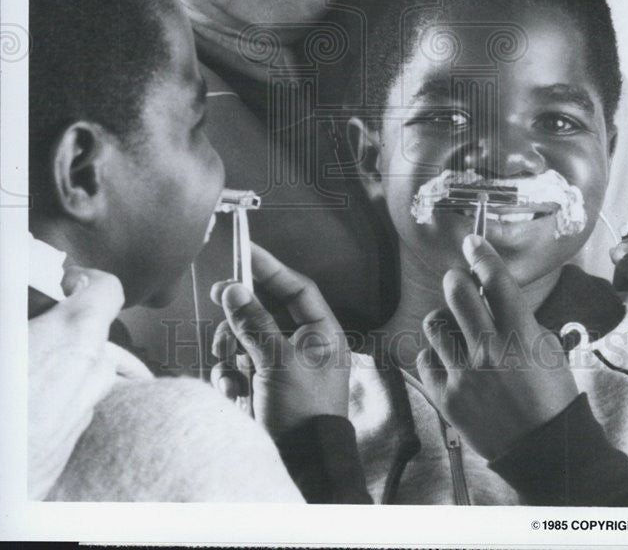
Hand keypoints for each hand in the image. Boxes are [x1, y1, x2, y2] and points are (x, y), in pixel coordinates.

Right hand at [28, 266, 147, 498]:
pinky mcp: (68, 448)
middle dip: (68, 329)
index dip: (87, 280)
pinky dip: (59, 399)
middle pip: (96, 336)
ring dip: (67, 366)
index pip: (108, 290)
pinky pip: (75, 409)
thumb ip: (17, 304)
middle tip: (35, 327)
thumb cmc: (1, 405)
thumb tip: (19, 277)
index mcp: (74, 336)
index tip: (67, 282)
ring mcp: (83, 412)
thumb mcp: (6, 334)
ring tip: (30, 366)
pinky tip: (28, 402)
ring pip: (88, 375)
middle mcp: (90, 372)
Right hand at [210, 242, 349, 436]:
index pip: (297, 288)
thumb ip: (255, 323)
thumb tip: (233, 289)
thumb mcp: (279, 362)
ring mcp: (280, 367)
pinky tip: (233, 393)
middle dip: (242, 314)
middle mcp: (303, 346)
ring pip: (246, 337)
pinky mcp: (260, 387)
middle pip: (265, 310)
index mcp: (321, 333)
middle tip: (219, 299)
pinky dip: (229, 377)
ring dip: (231, 349)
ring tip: (231, 366)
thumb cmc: (303, 410)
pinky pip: (236, 367)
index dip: (271, 268)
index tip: (244, 250)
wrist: (301, 464)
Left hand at [416, 234, 578, 461]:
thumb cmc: (551, 398)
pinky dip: (435, 356)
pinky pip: (425, 358)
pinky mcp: (446, 397)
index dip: (481, 254)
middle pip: (455, 290)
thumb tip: (498, 293)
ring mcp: (465, 374)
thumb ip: (523, 320)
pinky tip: (450, 362)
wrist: (543, 452)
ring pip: (433, 322)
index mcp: (521, 335)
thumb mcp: (549, 350)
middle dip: (455, 279)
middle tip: (458, 283)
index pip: (495, 279)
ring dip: (444, 320)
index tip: (472, 242)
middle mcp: (489, 350)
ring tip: (456, 332)